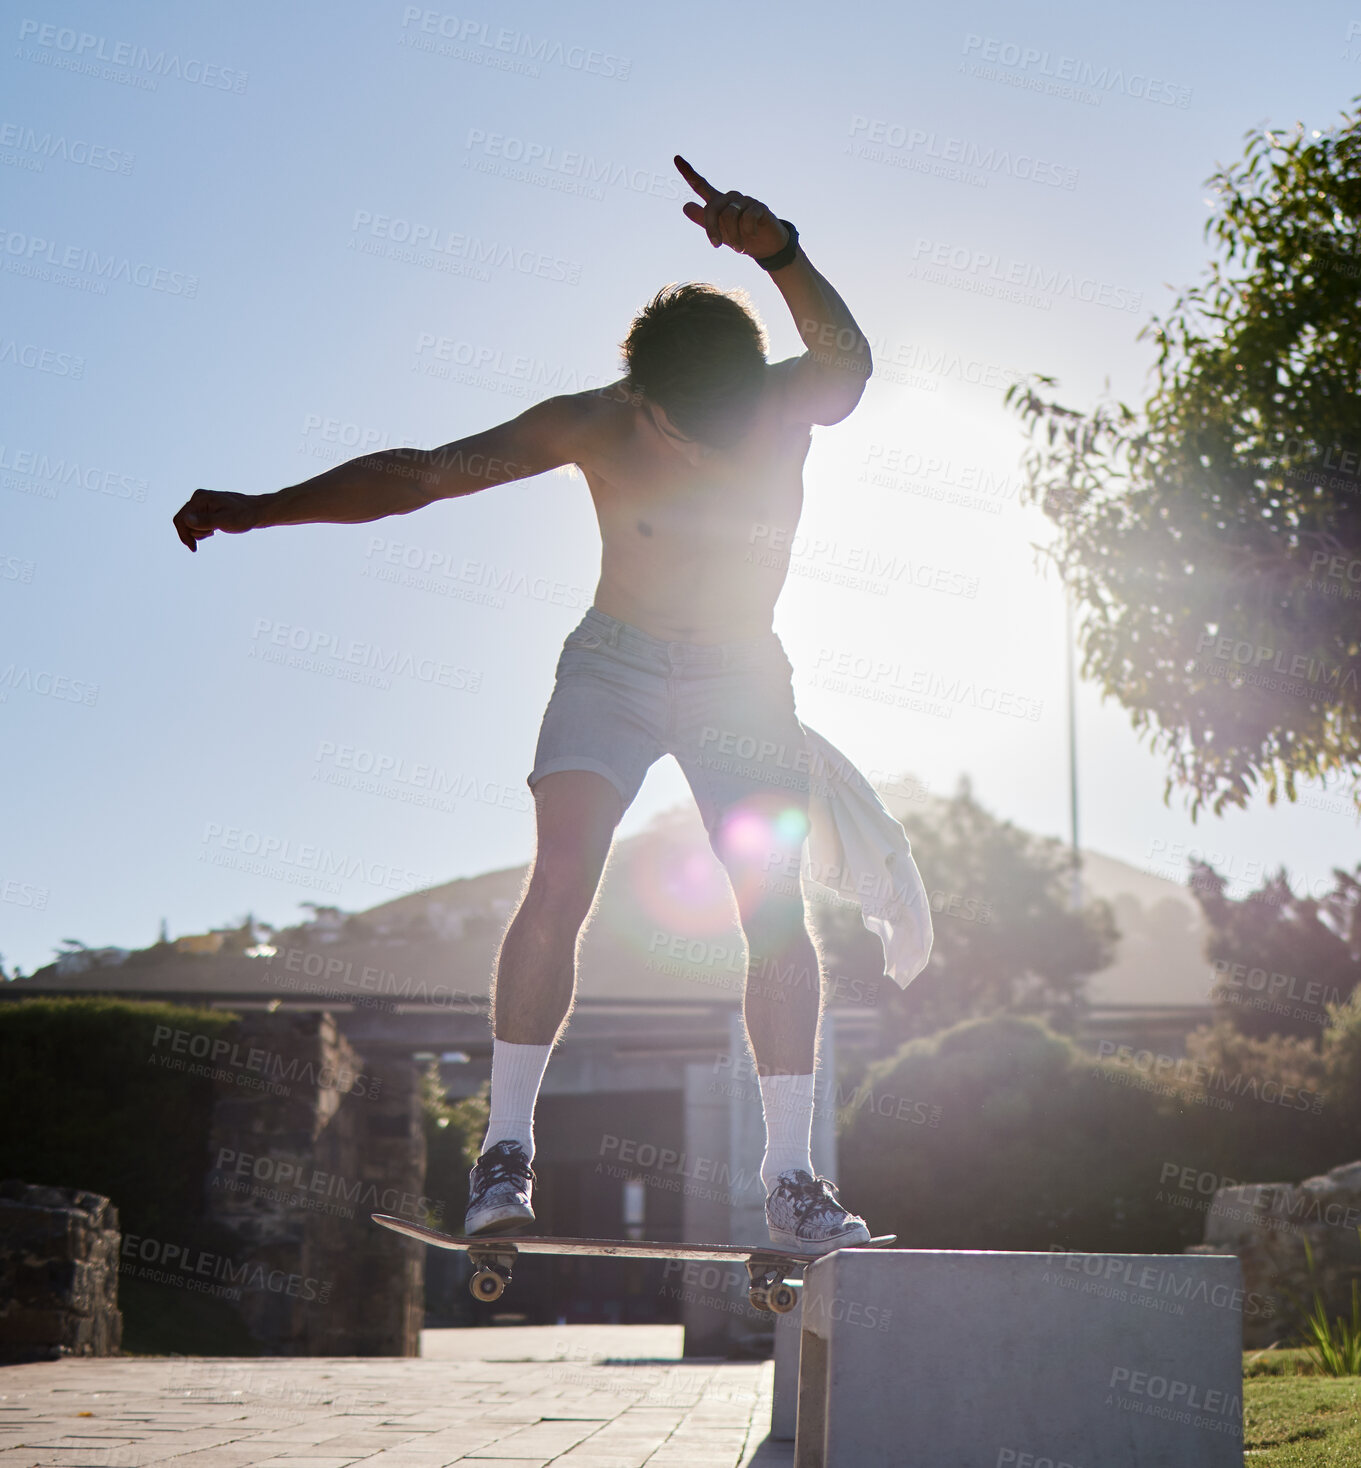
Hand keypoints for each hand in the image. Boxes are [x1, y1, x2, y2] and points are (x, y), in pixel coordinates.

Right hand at [173, 488, 260, 551]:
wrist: (257, 511)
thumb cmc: (244, 516)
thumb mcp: (225, 521)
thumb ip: (205, 521)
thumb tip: (187, 520)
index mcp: (200, 498)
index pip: (180, 519)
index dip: (184, 535)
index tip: (194, 549)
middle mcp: (198, 498)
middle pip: (183, 521)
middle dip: (196, 532)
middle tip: (213, 533)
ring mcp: (202, 502)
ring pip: (190, 523)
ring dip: (201, 531)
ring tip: (216, 530)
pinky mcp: (206, 508)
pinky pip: (197, 522)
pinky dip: (204, 529)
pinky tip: (216, 529)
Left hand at [674, 155, 789, 258]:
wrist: (765, 247)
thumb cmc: (741, 238)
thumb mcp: (720, 232)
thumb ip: (703, 220)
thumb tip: (685, 206)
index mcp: (719, 202)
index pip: (700, 185)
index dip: (688, 173)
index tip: (676, 158)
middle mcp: (731, 198)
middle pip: (712, 208)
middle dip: (712, 229)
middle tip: (716, 245)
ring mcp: (745, 201)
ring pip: (729, 215)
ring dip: (733, 236)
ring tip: (739, 248)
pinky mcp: (759, 206)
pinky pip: (747, 218)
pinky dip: (747, 231)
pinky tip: (752, 235)